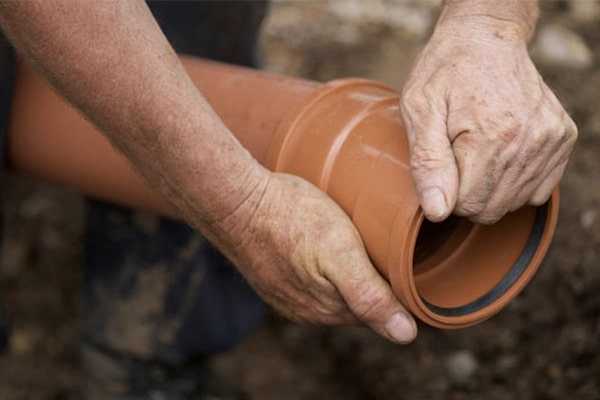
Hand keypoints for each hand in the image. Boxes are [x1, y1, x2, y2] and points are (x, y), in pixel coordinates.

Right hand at [216, 172, 416, 343]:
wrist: (236, 201)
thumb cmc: (291, 219)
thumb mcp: (340, 253)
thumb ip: (370, 295)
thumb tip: (405, 335)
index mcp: (329, 309)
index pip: (378, 309)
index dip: (396, 286)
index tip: (405, 260)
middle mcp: (307, 310)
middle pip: (356, 300)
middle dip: (373, 280)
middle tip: (386, 246)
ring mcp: (287, 294)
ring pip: (333, 289)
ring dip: (349, 272)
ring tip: (359, 244)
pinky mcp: (273, 277)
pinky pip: (310, 279)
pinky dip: (323, 266)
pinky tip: (325, 246)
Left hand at [400, 17, 576, 223]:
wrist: (485, 38)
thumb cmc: (445, 73)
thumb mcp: (420, 110)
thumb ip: (428, 164)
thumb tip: (438, 212)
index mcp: (492, 138)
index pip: (467, 206)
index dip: (446, 193)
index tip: (441, 164)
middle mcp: (530, 142)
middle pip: (492, 209)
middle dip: (467, 193)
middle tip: (456, 156)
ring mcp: (551, 140)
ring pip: (515, 202)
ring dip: (491, 186)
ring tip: (477, 149)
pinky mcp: (563, 138)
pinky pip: (538, 189)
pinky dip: (516, 181)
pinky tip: (500, 153)